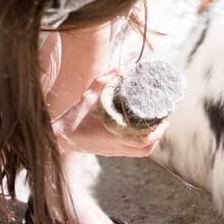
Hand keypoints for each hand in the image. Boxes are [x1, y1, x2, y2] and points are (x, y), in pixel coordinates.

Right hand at [50, 71, 167, 156]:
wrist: (60, 136)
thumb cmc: (73, 117)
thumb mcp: (87, 97)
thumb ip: (101, 82)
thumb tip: (117, 69)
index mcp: (112, 134)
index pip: (141, 139)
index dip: (156, 132)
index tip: (163, 120)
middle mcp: (115, 146)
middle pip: (145, 148)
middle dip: (158, 136)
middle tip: (163, 122)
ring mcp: (113, 151)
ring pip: (139, 153)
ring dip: (151, 143)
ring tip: (156, 128)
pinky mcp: (110, 153)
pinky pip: (132, 153)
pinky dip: (141, 146)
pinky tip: (142, 134)